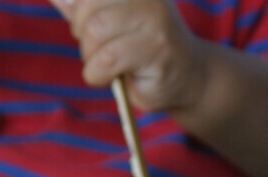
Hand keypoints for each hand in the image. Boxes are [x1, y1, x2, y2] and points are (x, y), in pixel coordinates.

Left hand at [51, 0, 206, 114]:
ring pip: (95, 31)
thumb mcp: (111, 23)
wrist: (188, 77)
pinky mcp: (156, 48)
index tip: (92, 30)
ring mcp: (154, 17)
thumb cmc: (143, 51)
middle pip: (87, 7)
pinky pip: (106, 58)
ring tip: (108, 65)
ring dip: (91, 58)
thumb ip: (85, 9)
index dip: (79, 13)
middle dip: (83, 36)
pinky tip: (111, 77)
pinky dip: (98, 74)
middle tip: (100, 51)